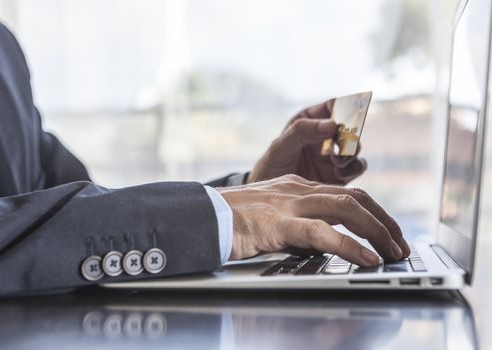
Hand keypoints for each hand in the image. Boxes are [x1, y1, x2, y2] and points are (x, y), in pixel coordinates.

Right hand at [217, 175, 409, 265]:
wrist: (200, 215)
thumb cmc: (231, 219)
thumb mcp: (272, 216)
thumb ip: (298, 223)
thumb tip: (325, 241)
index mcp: (296, 188)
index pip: (346, 193)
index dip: (373, 211)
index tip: (388, 231)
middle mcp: (297, 191)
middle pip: (354, 197)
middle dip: (384, 221)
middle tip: (400, 244)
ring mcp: (288, 204)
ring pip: (345, 208)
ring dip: (376, 230)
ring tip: (392, 251)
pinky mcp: (277, 223)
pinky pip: (321, 231)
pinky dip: (348, 245)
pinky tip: (365, 258)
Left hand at [248, 100, 366, 184]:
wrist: (270, 196)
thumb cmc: (272, 164)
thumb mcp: (280, 146)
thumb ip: (302, 131)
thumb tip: (332, 124)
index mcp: (311, 121)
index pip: (334, 106)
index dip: (344, 108)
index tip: (344, 121)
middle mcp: (326, 136)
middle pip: (350, 127)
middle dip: (350, 135)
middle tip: (341, 145)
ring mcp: (334, 154)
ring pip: (355, 147)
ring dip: (350, 153)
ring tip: (336, 162)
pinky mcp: (340, 174)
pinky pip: (356, 168)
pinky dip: (352, 169)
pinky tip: (338, 174)